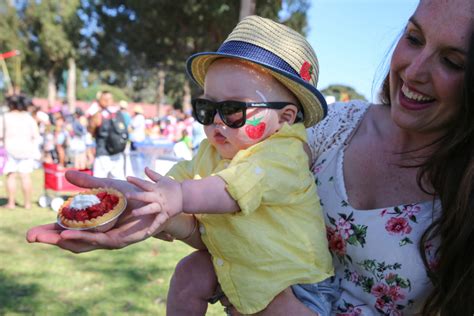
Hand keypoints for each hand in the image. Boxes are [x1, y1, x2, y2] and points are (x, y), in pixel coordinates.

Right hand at [26, 170, 158, 252]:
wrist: (158, 201)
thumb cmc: (134, 195)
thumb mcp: (107, 187)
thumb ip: (88, 183)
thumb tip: (66, 174)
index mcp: (94, 224)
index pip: (67, 231)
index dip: (49, 232)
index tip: (32, 233)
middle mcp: (100, 235)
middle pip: (71, 241)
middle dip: (51, 239)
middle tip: (32, 237)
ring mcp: (109, 240)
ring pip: (83, 243)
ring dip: (67, 240)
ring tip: (52, 238)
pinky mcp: (121, 240)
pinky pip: (99, 240)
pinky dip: (85, 238)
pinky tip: (70, 236)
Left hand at [126, 167, 182, 235]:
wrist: (186, 196)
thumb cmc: (173, 187)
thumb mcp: (163, 179)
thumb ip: (153, 175)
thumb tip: (145, 168)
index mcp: (156, 188)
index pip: (144, 183)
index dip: (136, 181)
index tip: (127, 177)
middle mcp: (158, 197)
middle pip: (145, 196)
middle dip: (136, 195)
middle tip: (126, 195)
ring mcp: (162, 206)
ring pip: (150, 209)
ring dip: (142, 211)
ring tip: (133, 213)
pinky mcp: (166, 214)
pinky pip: (159, 222)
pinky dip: (153, 228)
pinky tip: (147, 233)